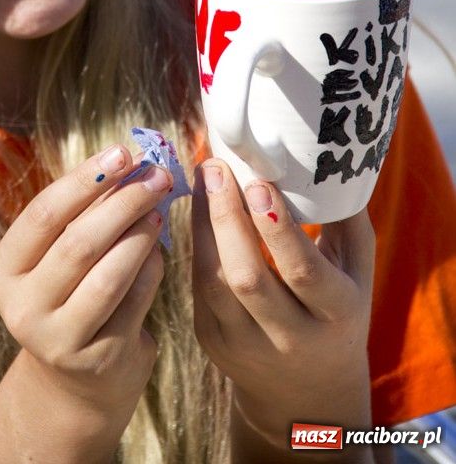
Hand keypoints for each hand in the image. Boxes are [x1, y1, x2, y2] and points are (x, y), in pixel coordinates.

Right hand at [0, 145, 170, 424]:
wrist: (78, 378)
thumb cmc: (72, 293)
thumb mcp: (60, 255)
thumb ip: (85, 213)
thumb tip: (131, 160)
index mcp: (5, 271)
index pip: (43, 214)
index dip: (84, 179)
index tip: (121, 151)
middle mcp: (22, 309)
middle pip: (78, 243)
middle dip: (122, 202)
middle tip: (156, 175)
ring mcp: (59, 340)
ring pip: (108, 275)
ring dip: (140, 234)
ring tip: (160, 207)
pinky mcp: (99, 360)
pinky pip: (134, 301)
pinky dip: (151, 268)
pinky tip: (161, 247)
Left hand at [192, 160, 374, 450]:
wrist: (306, 393)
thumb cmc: (336, 309)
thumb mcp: (357, 271)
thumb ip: (347, 220)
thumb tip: (328, 159)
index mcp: (335, 315)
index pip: (303, 272)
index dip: (277, 228)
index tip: (258, 181)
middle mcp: (289, 338)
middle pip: (247, 278)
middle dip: (227, 217)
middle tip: (217, 168)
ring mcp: (244, 345)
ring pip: (213, 282)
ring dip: (202, 224)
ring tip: (203, 178)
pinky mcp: (211, 342)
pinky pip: (197, 286)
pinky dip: (194, 241)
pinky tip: (196, 205)